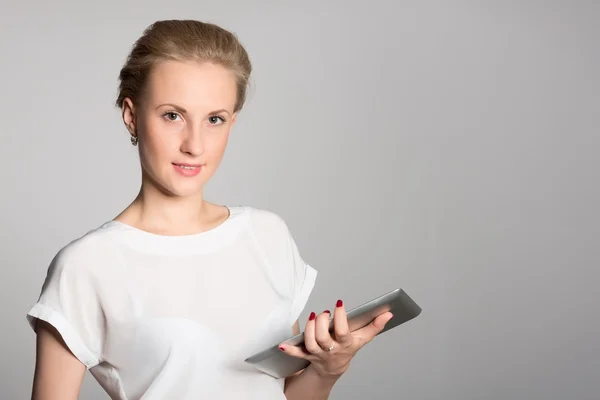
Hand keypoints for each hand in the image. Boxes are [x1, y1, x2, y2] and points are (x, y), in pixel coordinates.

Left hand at [278, 299, 393, 378]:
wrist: (333, 368)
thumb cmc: (348, 348)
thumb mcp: (363, 339)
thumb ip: (375, 326)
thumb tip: (388, 313)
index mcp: (345, 345)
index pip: (343, 332)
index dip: (341, 318)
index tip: (339, 304)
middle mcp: (331, 350)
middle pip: (323, 339)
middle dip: (321, 323)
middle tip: (323, 313)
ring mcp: (318, 354)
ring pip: (311, 344)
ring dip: (309, 330)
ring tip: (312, 317)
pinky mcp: (306, 355)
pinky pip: (296, 353)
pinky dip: (289, 349)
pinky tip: (283, 343)